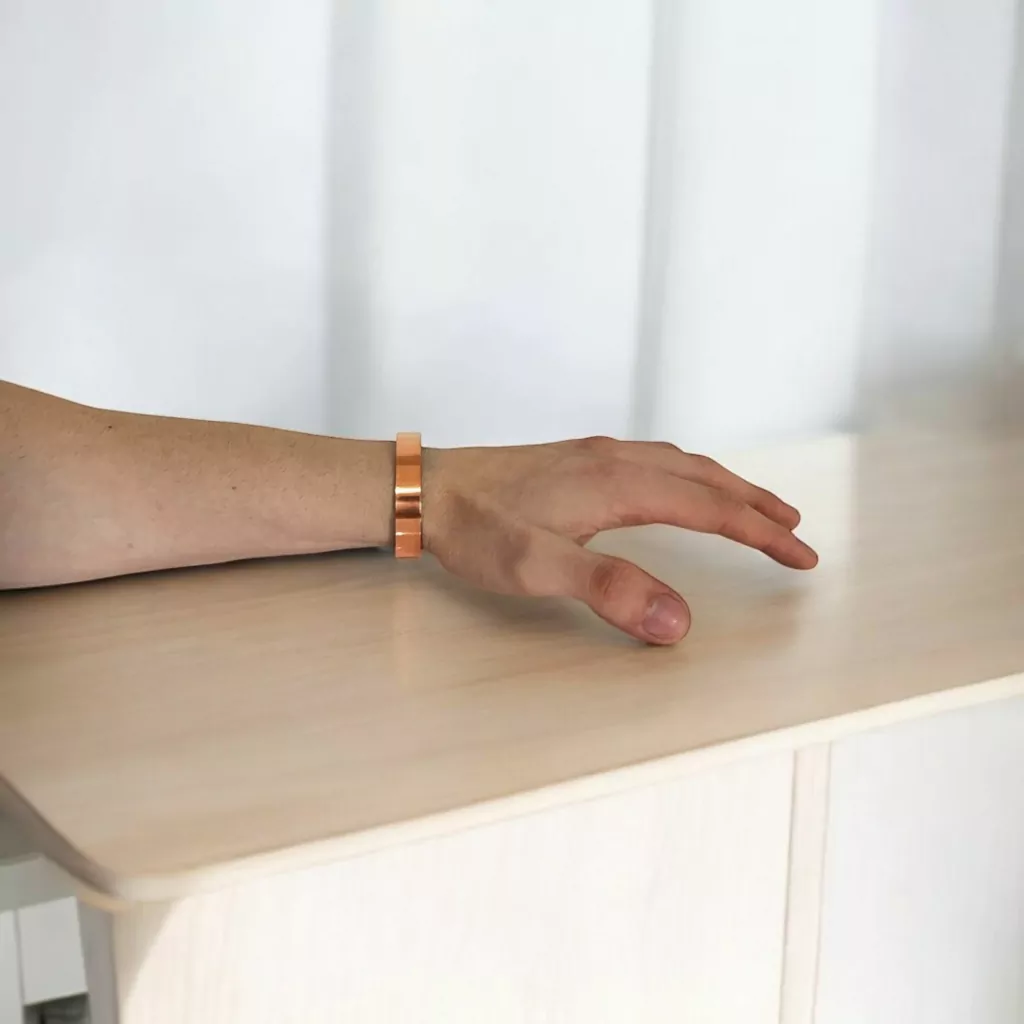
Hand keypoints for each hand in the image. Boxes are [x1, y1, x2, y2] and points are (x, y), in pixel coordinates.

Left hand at [423, 436, 816, 644]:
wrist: (425, 489)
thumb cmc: (475, 527)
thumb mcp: (536, 567)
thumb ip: (608, 590)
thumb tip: (678, 621)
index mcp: (617, 483)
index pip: (710, 508)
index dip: (760, 533)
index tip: (801, 555)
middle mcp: (615, 460)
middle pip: (706, 478)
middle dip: (756, 506)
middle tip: (797, 532)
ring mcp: (595, 455)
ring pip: (683, 465)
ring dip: (726, 487)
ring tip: (756, 508)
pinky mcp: (577, 460)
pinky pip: (657, 461)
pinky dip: (691, 475)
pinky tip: (680, 486)